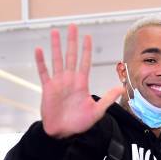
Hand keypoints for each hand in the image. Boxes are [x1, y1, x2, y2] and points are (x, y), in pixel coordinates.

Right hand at [35, 24, 124, 138]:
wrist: (64, 133)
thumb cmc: (80, 123)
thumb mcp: (97, 111)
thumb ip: (108, 98)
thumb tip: (122, 88)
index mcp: (82, 83)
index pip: (85, 62)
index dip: (86, 49)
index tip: (87, 36)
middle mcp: (70, 80)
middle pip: (71, 56)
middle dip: (72, 41)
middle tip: (72, 26)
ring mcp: (58, 83)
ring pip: (57, 60)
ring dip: (56, 46)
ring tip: (55, 32)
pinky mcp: (48, 89)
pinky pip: (44, 72)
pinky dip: (41, 62)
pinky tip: (39, 50)